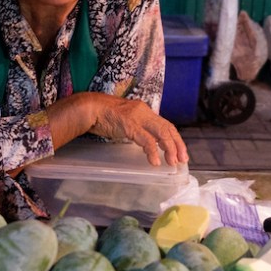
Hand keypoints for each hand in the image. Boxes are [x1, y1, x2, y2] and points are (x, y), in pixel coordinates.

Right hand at [49, 92, 188, 166]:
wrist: (89, 108)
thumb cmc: (104, 116)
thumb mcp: (126, 122)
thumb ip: (138, 129)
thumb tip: (148, 143)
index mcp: (145, 111)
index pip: (166, 125)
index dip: (175, 139)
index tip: (181, 152)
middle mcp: (144, 112)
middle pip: (168, 128)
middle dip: (177, 145)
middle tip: (182, 160)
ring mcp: (137, 117)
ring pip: (161, 133)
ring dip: (169, 149)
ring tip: (172, 162)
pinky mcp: (129, 124)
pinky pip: (145, 140)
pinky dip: (152, 151)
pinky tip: (155, 161)